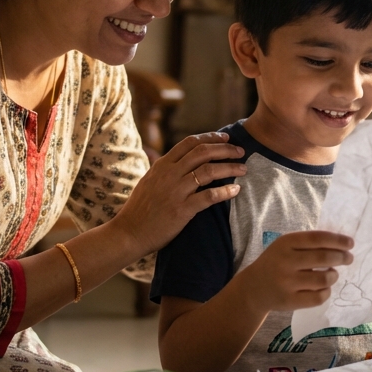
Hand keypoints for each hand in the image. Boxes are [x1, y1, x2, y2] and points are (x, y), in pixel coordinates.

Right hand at [111, 132, 245, 255]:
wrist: (129, 233)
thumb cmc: (139, 210)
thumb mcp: (149, 181)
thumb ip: (164, 170)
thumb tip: (176, 160)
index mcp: (162, 165)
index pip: (189, 143)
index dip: (210, 137)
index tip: (225, 138)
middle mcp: (169, 174)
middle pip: (202, 152)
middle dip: (225, 149)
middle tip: (240, 151)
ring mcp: (175, 191)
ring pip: (209, 171)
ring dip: (230, 168)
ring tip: (243, 169)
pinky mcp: (182, 210)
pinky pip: (208, 196)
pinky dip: (225, 192)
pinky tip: (235, 190)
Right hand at [234, 231, 353, 311]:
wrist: (253, 288)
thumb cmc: (275, 263)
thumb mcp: (285, 247)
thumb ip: (308, 244)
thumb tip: (341, 245)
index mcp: (285, 243)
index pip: (317, 239)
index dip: (337, 240)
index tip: (351, 243)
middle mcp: (285, 261)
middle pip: (324, 258)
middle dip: (342, 257)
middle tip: (349, 258)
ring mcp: (287, 283)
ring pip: (324, 279)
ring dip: (334, 275)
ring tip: (333, 274)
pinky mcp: (290, 301)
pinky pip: (318, 297)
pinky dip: (326, 292)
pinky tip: (324, 288)